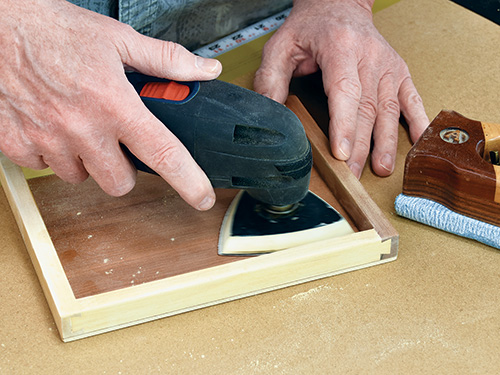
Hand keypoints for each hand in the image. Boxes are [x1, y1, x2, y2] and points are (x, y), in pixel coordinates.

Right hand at [0, 0, 221, 209]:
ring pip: (81, 178)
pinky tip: (53, 127)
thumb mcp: (119, 40)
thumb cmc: (55, 29)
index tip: (201, 198)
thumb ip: (166, 60)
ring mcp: (48, 140)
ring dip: (87, 161)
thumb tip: (203, 70)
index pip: (163, 154)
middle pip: (120, 183)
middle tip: (118, 144)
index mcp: (115, 104)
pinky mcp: (17, 144)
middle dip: (124, 170)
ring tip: (81, 128)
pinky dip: (53, 154)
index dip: (189, 182)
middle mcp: (82, 128)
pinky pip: (45, 169)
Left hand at [254, 0, 428, 177]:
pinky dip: (418, 120)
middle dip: (361, 146)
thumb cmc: (311, 27)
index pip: (345, 92)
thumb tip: (267, 112)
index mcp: (340, 48)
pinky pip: (412, 98)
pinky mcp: (398, 71)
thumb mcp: (282, 45)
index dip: (345, 125)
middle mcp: (370, 56)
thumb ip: (271, 78)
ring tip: (381, 169)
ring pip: (390, 109)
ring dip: (387, 142)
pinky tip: (419, 140)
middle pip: (368, 108)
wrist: (339, 4)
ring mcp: (388, 65)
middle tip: (353, 174)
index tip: (342, 152)